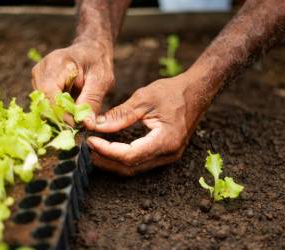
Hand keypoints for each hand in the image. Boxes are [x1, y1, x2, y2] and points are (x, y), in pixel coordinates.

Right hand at [31, 39, 113, 125]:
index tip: (76, 124)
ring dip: (58, 114)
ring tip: (75, 115)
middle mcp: (42, 69)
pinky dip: (56, 111)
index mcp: (58, 63)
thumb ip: (93, 101)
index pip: (49, 92)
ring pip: (42, 105)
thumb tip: (86, 123)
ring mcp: (37, 76)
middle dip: (60, 116)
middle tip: (77, 124)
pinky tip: (69, 111)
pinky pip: (43, 104)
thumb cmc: (97, 63)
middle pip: (43, 101)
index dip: (61, 112)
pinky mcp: (37, 84)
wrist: (90, 51)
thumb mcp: (102, 81)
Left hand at [87, 73, 209, 175]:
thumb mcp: (144, 99)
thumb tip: (96, 125)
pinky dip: (123, 157)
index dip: (107, 151)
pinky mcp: (166, 154)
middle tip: (86, 148)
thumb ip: (120, 115)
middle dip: (106, 160)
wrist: (197, 92)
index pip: (129, 155)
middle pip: (130, 167)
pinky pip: (141, 162)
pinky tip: (110, 148)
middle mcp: (168, 154)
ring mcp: (169, 157)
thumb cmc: (173, 92)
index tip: (90, 140)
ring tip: (95, 149)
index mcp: (165, 141)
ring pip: (135, 168)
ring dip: (113, 161)